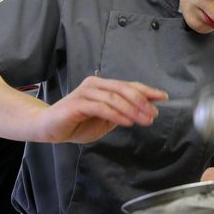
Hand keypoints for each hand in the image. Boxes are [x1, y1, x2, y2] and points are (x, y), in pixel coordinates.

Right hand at [36, 76, 167, 142]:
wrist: (50, 128)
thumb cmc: (78, 123)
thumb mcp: (107, 118)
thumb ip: (123, 112)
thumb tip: (146, 109)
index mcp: (103, 86)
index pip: (129, 85)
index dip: (147, 91)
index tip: (163, 97)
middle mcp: (95, 84)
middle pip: (124, 89)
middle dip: (142, 102)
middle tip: (154, 114)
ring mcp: (86, 92)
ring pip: (115, 97)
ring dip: (132, 109)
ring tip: (144, 120)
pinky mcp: (78, 103)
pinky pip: (101, 107)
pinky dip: (117, 114)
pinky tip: (127, 122)